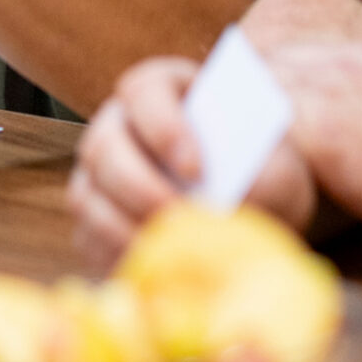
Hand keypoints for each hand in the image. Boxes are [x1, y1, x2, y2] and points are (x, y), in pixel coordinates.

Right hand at [69, 55, 315, 269]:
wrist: (254, 209)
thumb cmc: (262, 174)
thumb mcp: (275, 168)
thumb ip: (258, 177)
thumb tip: (225, 205)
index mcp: (162, 89)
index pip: (144, 91)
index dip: (163, 128)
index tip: (196, 169)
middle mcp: (118, 124)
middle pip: (104, 147)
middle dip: (140, 188)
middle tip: (180, 220)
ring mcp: (98, 173)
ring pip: (88, 197)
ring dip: (125, 229)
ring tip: (167, 253)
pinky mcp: (93, 221)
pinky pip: (87, 239)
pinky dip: (115, 258)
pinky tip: (150, 273)